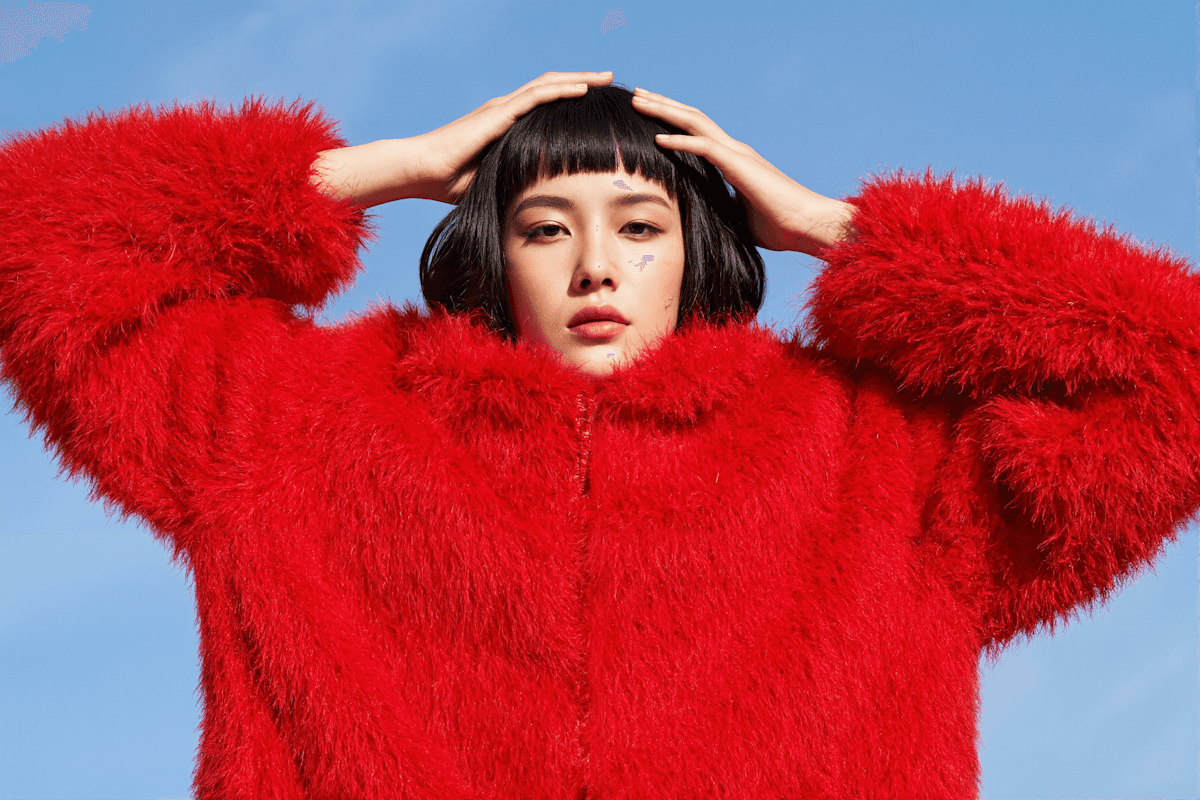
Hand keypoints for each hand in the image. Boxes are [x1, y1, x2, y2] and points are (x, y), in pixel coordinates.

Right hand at [311, 71, 613, 206]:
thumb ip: (517, 185)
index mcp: (507, 125)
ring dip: (579, 80)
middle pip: (553, 88)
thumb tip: (538, 211)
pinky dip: (561, 90)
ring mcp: (502, 109)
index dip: (572, 102)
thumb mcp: (496, 182)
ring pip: (549, 85)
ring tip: (605, 78)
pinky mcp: (498, 113)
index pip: (546, 106)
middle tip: (610, 82)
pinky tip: (583, 89)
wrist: (422, 172)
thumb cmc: (451, 185)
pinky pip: (536, 96)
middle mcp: (507, 110)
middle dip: (583, 83)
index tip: (598, 106)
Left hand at [630, 87, 853, 256]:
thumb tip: (702, 219)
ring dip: (665, 111)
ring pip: (695, 123)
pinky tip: (658, 138)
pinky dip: (680, 141)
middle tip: (637, 95)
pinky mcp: (740, 165)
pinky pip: (704, 147)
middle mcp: (734, 150)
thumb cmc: (779, 226)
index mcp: (734, 160)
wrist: (807, 226)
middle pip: (692, 119)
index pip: (698, 132)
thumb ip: (720, 208)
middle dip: (663, 105)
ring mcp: (738, 154)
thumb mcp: (738, 216)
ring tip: (640, 101)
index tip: (648, 115)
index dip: (673, 121)